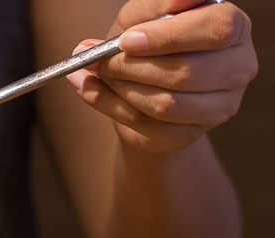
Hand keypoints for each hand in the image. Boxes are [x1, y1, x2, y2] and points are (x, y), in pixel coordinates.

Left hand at [66, 0, 256, 154]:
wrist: (139, 91)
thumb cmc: (147, 44)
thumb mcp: (145, 17)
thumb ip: (155, 7)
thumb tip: (173, 1)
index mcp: (234, 28)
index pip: (218, 29)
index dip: (169, 36)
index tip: (128, 39)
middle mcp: (237, 68)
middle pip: (186, 72)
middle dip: (132, 66)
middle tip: (97, 58)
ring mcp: (218, 107)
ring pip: (166, 103)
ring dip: (120, 87)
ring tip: (94, 72)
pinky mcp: (190, 135)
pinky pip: (147, 125)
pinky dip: (110, 106)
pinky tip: (90, 90)